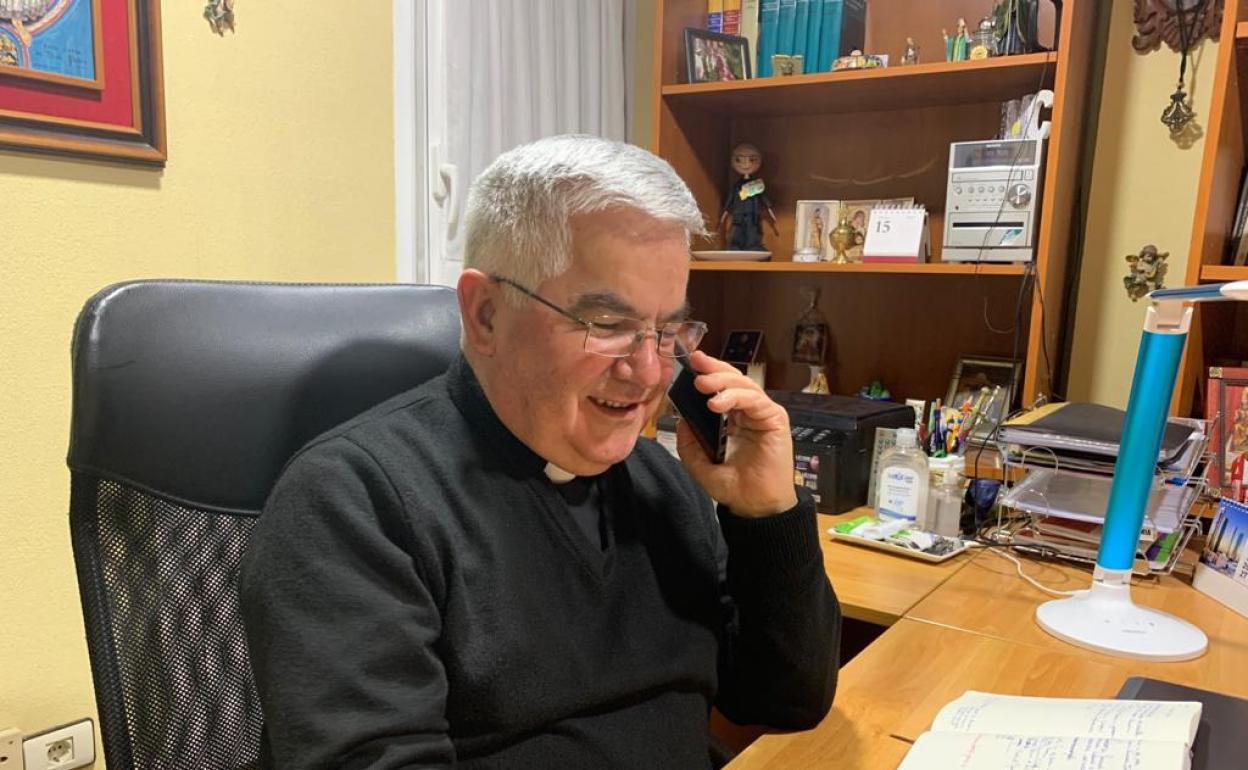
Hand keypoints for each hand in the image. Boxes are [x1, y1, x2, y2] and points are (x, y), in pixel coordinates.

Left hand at [675, 351, 797, 517]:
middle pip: (733, 379)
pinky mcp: (775, 419)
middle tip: (695, 364)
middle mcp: (748, 412)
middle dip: (713, 369)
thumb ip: (688, 441)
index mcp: (732, 418)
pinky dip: (736, 397)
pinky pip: (755, 400)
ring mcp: (763, 414)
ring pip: (744, 385)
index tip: (689, 362)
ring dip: (721, 381)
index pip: (721, 387)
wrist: (755, 507)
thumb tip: (681, 416)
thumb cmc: (733, 487)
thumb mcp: (699, 464)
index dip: (707, 372)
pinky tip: (717, 403)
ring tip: (701, 385)